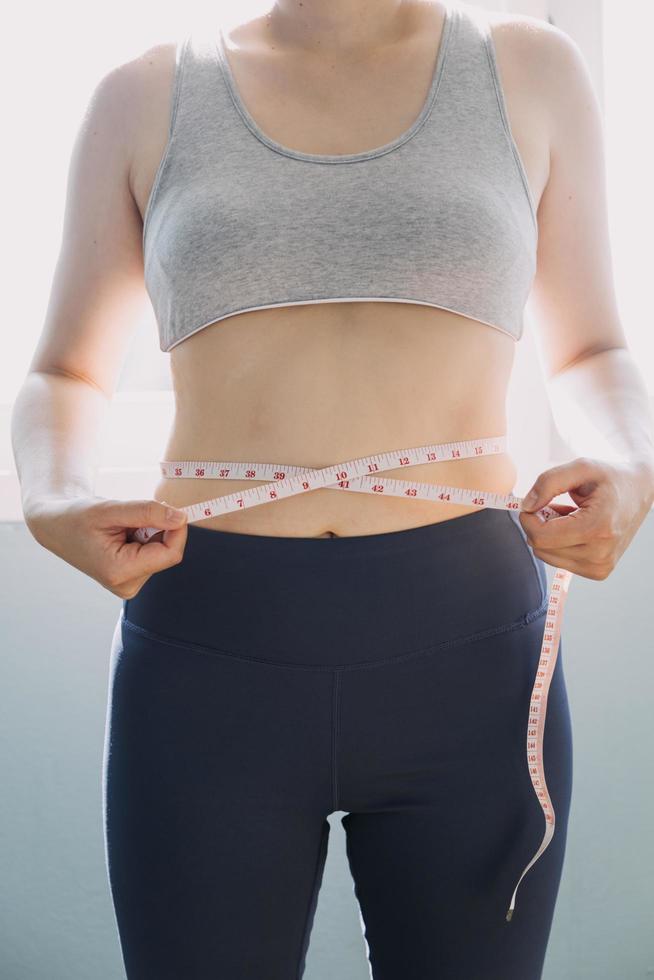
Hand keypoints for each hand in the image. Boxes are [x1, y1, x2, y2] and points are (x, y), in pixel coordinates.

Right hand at [25, 495, 188, 598]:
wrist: (57, 527)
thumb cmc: (77, 517)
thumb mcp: (111, 509)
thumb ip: (147, 512)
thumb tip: (181, 518)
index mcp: (120, 572)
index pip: (170, 554)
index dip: (177, 529)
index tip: (171, 508)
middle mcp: (127, 585)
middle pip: (167, 553)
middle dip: (158, 529)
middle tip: (132, 516)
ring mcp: (129, 584)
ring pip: (161, 552)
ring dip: (150, 532)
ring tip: (122, 526)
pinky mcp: (131, 578)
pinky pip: (153, 554)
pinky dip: (145, 538)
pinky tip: (123, 534)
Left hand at [519, 455, 653, 579]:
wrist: (640, 491)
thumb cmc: (611, 478)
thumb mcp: (580, 467)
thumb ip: (548, 482)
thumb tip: (526, 506)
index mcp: (598, 528)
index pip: (541, 536)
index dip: (528, 518)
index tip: (534, 501)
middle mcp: (600, 554)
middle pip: (541, 547)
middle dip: (539, 524)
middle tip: (555, 505)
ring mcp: (600, 567)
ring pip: (546, 555)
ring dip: (549, 534)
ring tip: (569, 515)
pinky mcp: (598, 572)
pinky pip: (559, 560)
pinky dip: (559, 542)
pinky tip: (575, 527)